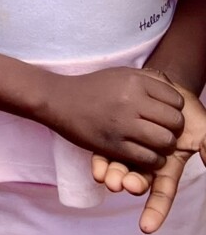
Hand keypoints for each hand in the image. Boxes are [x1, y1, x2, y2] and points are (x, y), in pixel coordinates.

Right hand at [46, 68, 184, 169]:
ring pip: (165, 142)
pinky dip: (152, 160)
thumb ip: (148, 79)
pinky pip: (149, 158)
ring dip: (164, 147)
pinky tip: (144, 154)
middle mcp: (130, 100)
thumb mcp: (120, 74)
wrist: (57, 100)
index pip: (176, 101)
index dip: (174, 110)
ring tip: (154, 144)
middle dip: (173, 130)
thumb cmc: (91, 87)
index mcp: (134, 81)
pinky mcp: (113, 145)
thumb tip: (173, 89)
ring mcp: (122, 123)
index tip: (162, 114)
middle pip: (175, 122)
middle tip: (161, 131)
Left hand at [92, 82, 205, 233]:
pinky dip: (100, 160)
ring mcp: (129, 147)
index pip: (163, 192)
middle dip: (130, 184)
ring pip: (120, 167)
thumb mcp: (202, 130)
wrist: (164, 87)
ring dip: (113, 175)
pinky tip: (96, 168)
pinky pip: (105, 150)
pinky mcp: (115, 132)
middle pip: (138, 179)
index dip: (156, 211)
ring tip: (107, 180)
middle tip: (122, 186)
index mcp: (168, 164)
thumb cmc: (188, 114)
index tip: (146, 227)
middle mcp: (146, 160)